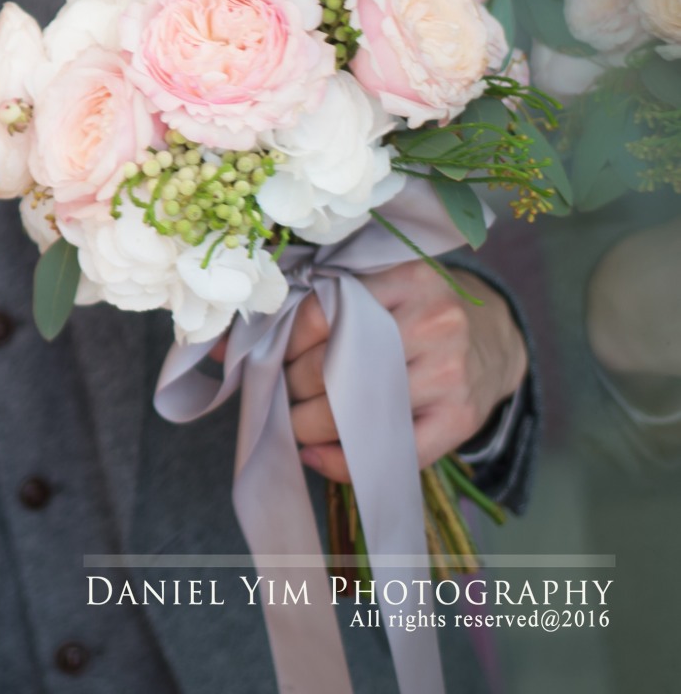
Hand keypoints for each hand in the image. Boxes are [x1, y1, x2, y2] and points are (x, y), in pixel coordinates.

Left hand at [285, 263, 527, 481]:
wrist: (496, 339)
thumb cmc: (419, 314)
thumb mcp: (382, 288)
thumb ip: (327, 304)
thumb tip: (245, 349)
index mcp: (405, 279)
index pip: (320, 313)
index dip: (286, 344)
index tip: (277, 357)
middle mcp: (433, 322)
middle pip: (334, 365)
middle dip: (293, 387)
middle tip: (283, 394)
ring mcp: (450, 371)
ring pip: (357, 409)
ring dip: (309, 424)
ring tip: (297, 422)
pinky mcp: (463, 416)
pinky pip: (393, 450)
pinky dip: (344, 461)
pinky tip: (318, 456)